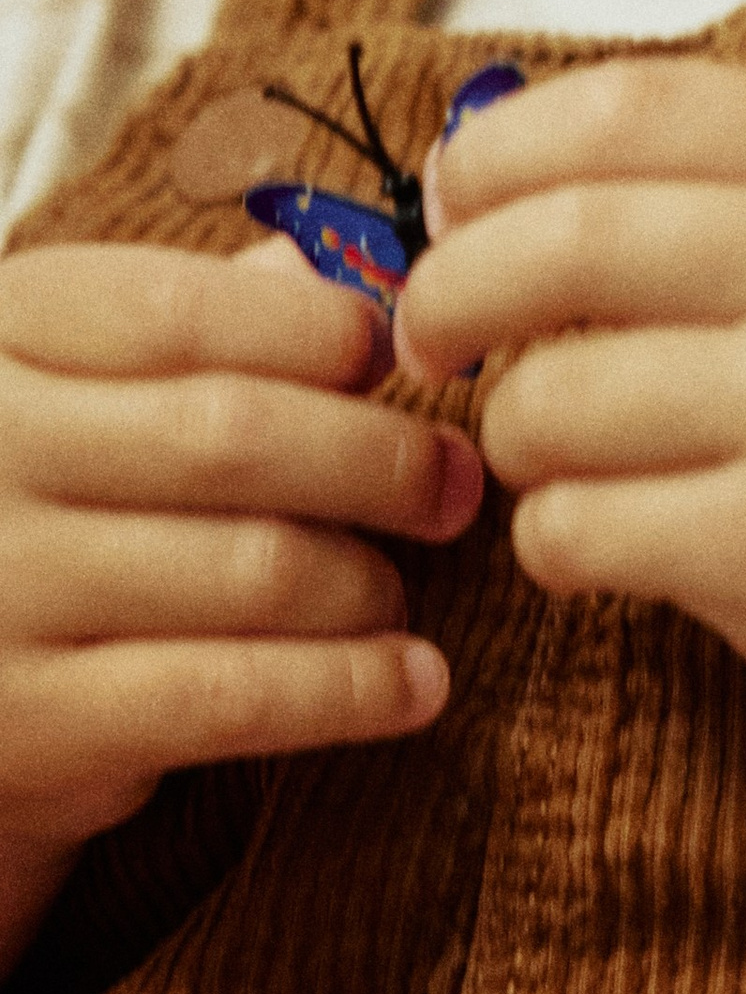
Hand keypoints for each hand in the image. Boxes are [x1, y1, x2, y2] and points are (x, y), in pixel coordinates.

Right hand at [0, 243, 481, 888]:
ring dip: (367, 582)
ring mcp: (4, 590)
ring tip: (393, 589)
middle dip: (379, 459)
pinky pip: (236, 695)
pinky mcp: (38, 724)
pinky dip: (352, 687)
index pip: (178, 310)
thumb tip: (313, 269)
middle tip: (453, 484)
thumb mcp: (52, 391)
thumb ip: (170, 331)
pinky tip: (415, 683)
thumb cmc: (14, 512)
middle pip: (234, 434)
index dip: (314, 330)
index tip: (389, 357)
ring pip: (256, 568)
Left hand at [399, 58, 745, 734]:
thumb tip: (452, 174)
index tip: (449, 205)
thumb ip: (685, 177)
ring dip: (513, 435)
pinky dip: (552, 538)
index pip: (625, 107)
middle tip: (428, 336)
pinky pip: (571, 527)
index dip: (497, 152)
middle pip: (563, 242)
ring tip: (565, 451)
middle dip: (453, 291)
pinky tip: (608, 536)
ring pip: (548, 402)